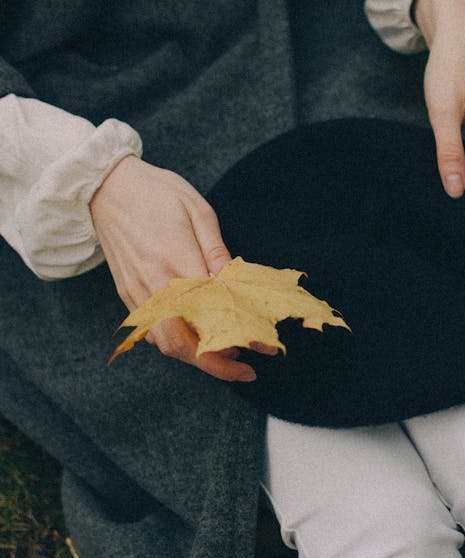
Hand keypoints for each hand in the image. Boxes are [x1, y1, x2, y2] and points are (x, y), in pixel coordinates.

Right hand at [90, 156, 268, 381]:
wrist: (106, 187)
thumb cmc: (158, 193)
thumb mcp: (198, 212)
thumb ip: (218, 252)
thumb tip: (237, 284)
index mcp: (177, 261)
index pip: (214, 311)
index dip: (241, 333)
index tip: (264, 344)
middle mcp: (155, 285)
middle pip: (184, 344)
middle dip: (216, 364)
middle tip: (245, 369)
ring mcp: (138, 293)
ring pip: (166, 344)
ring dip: (196, 357)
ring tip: (224, 354)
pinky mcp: (128, 295)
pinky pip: (151, 332)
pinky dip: (176, 344)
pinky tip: (197, 339)